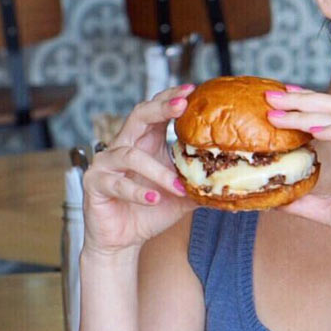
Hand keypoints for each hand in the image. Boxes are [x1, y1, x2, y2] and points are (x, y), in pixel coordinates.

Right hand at [82, 84, 195, 256]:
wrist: (123, 240)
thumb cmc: (150, 212)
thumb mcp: (182, 196)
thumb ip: (202, 184)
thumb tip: (235, 183)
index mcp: (145, 143)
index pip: (156, 111)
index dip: (171, 99)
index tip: (192, 90)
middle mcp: (123, 146)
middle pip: (138, 116)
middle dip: (160, 108)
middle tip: (182, 104)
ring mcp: (106, 163)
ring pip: (131, 155)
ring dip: (157, 171)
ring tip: (177, 186)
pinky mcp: (95, 183)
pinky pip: (116, 183)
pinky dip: (137, 192)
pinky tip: (153, 199)